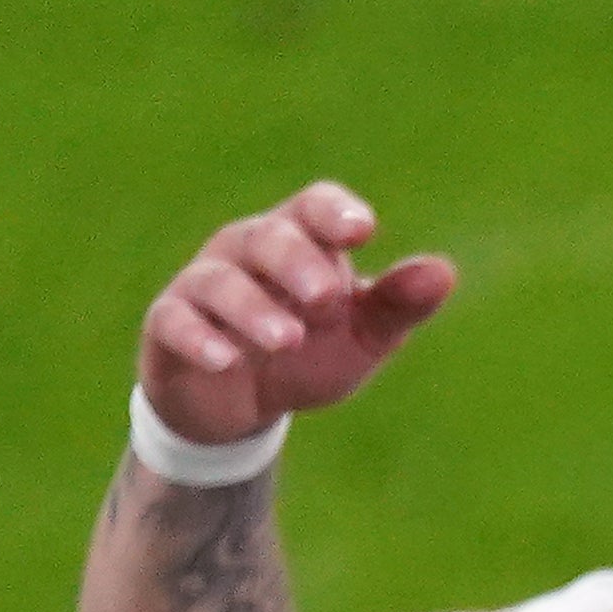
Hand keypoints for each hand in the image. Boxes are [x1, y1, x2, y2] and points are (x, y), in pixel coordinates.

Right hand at [135, 184, 456, 453]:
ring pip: (221, 281)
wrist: (239, 404)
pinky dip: (199, 338)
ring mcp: (203, 285)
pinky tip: (225, 360)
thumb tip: (444, 272)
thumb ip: (399, 305)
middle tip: (327, 298)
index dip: (334, 213)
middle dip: (297, 262)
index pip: (314, 208)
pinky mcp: (168, 325)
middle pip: (268, 237)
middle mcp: (246, 252)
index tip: (362, 230)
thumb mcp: (362, 335)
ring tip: (288, 339)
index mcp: (299, 242)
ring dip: (254, 308)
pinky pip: (175, 320)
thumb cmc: (308, 353)